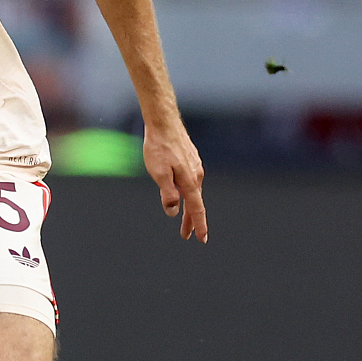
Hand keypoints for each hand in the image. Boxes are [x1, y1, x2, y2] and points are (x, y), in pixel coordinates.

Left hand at [144, 121, 206, 242]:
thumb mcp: (159, 174)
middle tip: (188, 235)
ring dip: (189, 206)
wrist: (163, 122)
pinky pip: (191, 181)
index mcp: (190, 181)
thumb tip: (174, 211)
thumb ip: (168, 194)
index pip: (196, 209)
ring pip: (193, 192)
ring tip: (184, 218)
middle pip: (195, 203)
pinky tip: (182, 192)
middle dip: (192, 220)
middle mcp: (196, 175)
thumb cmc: (159, 147)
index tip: (202, 238)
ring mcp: (194, 166)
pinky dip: (188, 192)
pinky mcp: (190, 159)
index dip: (199, 225)